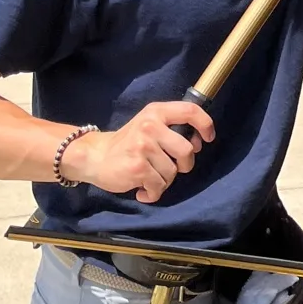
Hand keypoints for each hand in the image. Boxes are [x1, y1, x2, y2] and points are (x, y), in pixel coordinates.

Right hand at [65, 100, 214, 203]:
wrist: (95, 156)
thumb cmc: (128, 143)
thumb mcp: (149, 125)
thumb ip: (172, 129)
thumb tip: (198, 143)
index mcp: (156, 112)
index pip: (190, 111)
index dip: (205, 125)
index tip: (207, 139)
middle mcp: (150, 125)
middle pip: (187, 149)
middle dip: (186, 164)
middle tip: (174, 168)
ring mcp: (143, 146)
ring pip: (173, 172)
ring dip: (165, 181)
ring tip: (151, 177)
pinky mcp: (137, 167)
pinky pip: (159, 186)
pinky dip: (153, 193)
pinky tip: (143, 189)